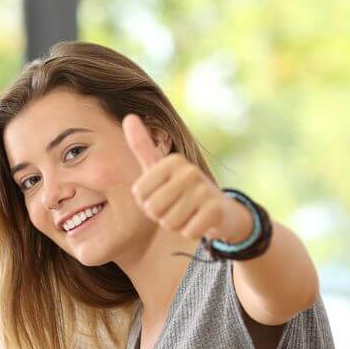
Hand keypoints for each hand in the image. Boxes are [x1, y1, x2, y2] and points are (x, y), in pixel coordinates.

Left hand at [123, 114, 252, 243]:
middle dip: (161, 215)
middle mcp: (189, 171)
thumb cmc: (182, 190)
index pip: (139, 195)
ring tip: (188, 213)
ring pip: (169, 222)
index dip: (147, 203)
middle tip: (177, 207)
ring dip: (177, 224)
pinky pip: (187, 232)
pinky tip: (200, 222)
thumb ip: (142, 146)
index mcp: (172, 161)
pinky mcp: (215, 210)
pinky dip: (191, 232)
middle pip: (153, 209)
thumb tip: (128, 116)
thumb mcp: (160, 168)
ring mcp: (204, 189)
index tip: (163, 195)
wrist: (221, 211)